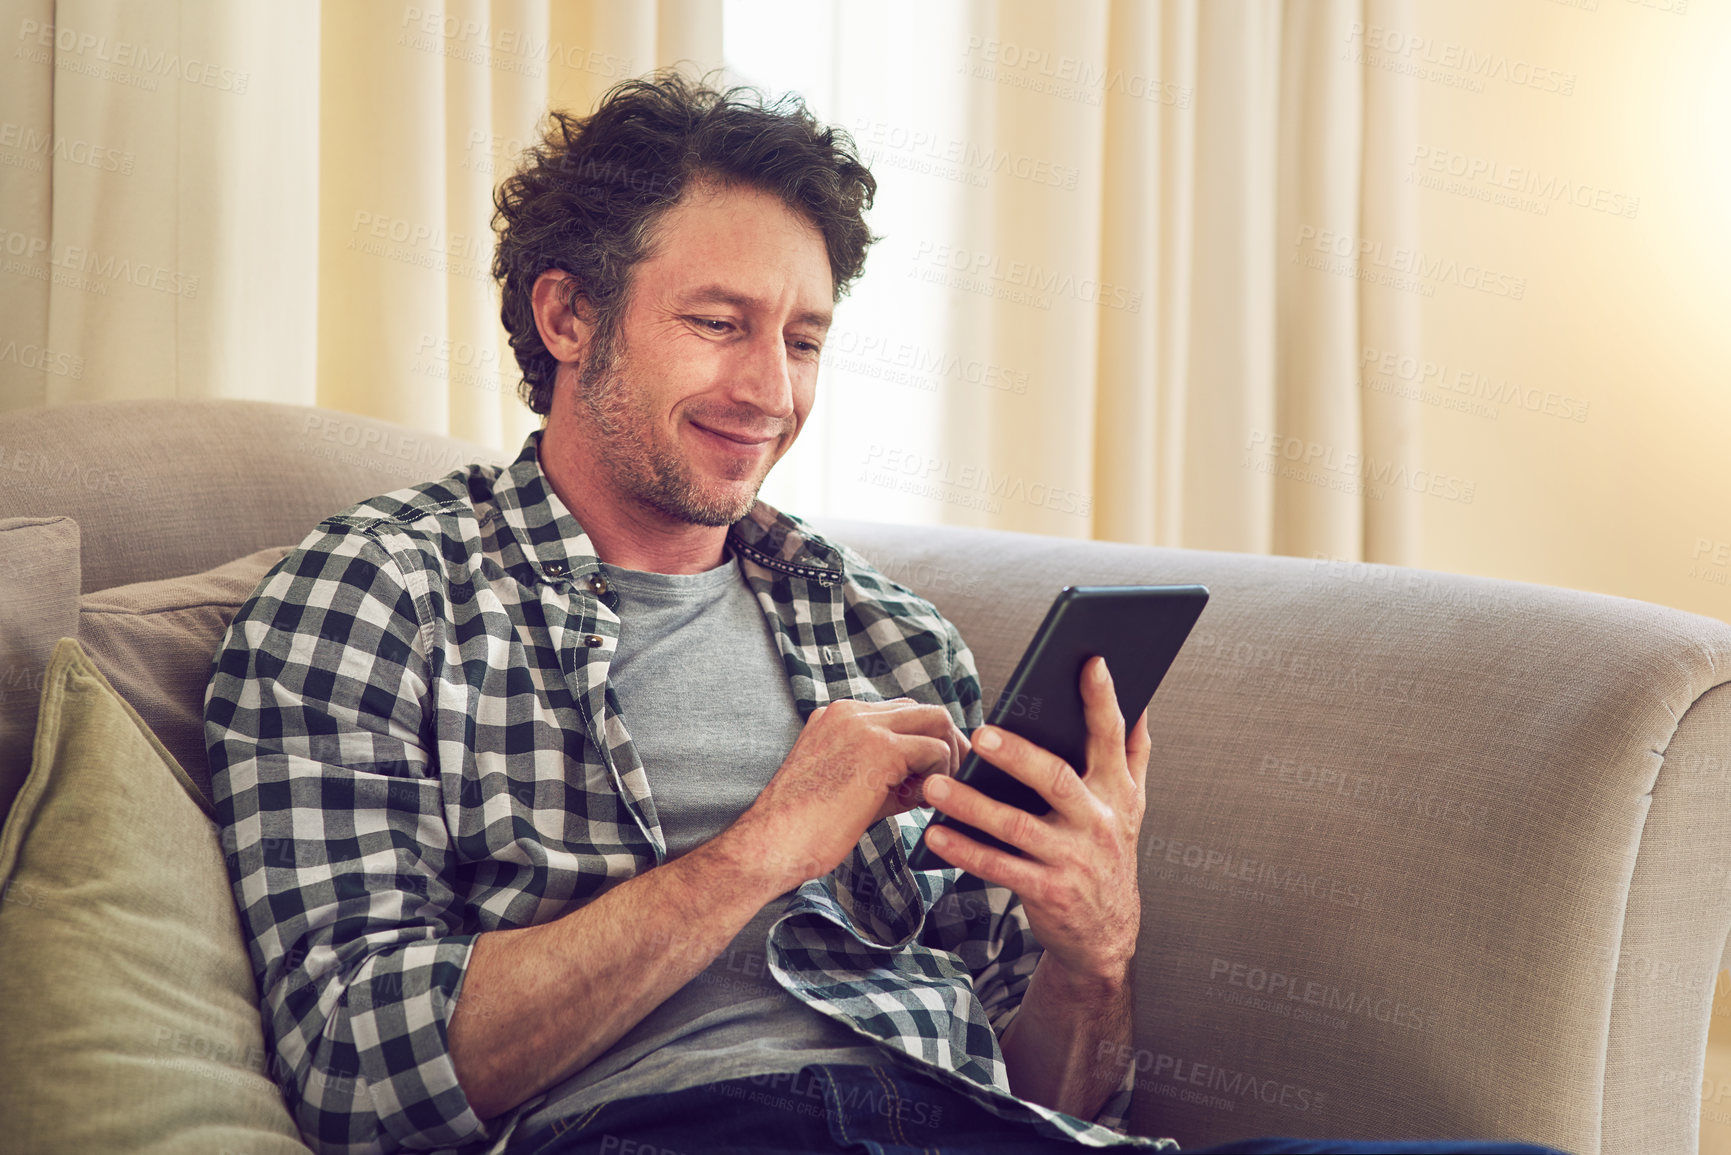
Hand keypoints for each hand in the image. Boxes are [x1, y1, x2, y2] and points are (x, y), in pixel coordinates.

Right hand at [728, 698, 969, 892]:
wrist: (772, 843)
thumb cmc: (804, 826)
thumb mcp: (845, 785)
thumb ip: (885, 772)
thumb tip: (929, 780)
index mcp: (836, 716)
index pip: (900, 712)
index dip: (922, 743)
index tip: (926, 778)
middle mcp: (850, 712)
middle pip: (923, 710)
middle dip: (946, 745)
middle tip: (950, 782)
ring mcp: (864, 725)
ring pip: (936, 721)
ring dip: (946, 759)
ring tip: (933, 795)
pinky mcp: (880, 749)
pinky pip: (934, 751)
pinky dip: (939, 777)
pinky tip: (919, 804)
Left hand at [921, 656, 1147, 986]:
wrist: (1107, 935)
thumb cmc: (1109, 855)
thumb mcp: (1131, 807)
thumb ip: (1133, 756)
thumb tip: (1140, 704)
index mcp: (1117, 792)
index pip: (1111, 737)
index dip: (1102, 700)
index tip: (1090, 662)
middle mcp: (1099, 821)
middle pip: (1056, 779)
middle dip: (1018, 754)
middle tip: (978, 734)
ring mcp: (1073, 859)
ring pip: (1017, 826)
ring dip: (972, 805)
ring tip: (934, 786)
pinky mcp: (1048, 891)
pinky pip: (1000, 867)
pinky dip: (966, 851)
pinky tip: (936, 835)